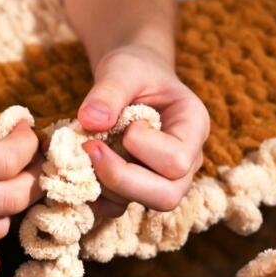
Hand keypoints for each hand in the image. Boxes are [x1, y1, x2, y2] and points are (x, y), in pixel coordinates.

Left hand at [77, 44, 208, 217]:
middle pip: (168, 197)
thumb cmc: (134, 70)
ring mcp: (163, 179)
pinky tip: (82, 168)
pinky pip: (117, 208)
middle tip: (91, 148)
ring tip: (86, 150)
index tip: (126, 123)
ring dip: (104, 184)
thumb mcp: (123, 68)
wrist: (131, 79)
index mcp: (193, 128)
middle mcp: (187, 160)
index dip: (143, 147)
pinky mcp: (138, 188)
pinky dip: (94, 194)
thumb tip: (90, 121)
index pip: (177, 161)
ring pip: (141, 204)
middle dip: (122, 179)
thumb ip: (109, 90)